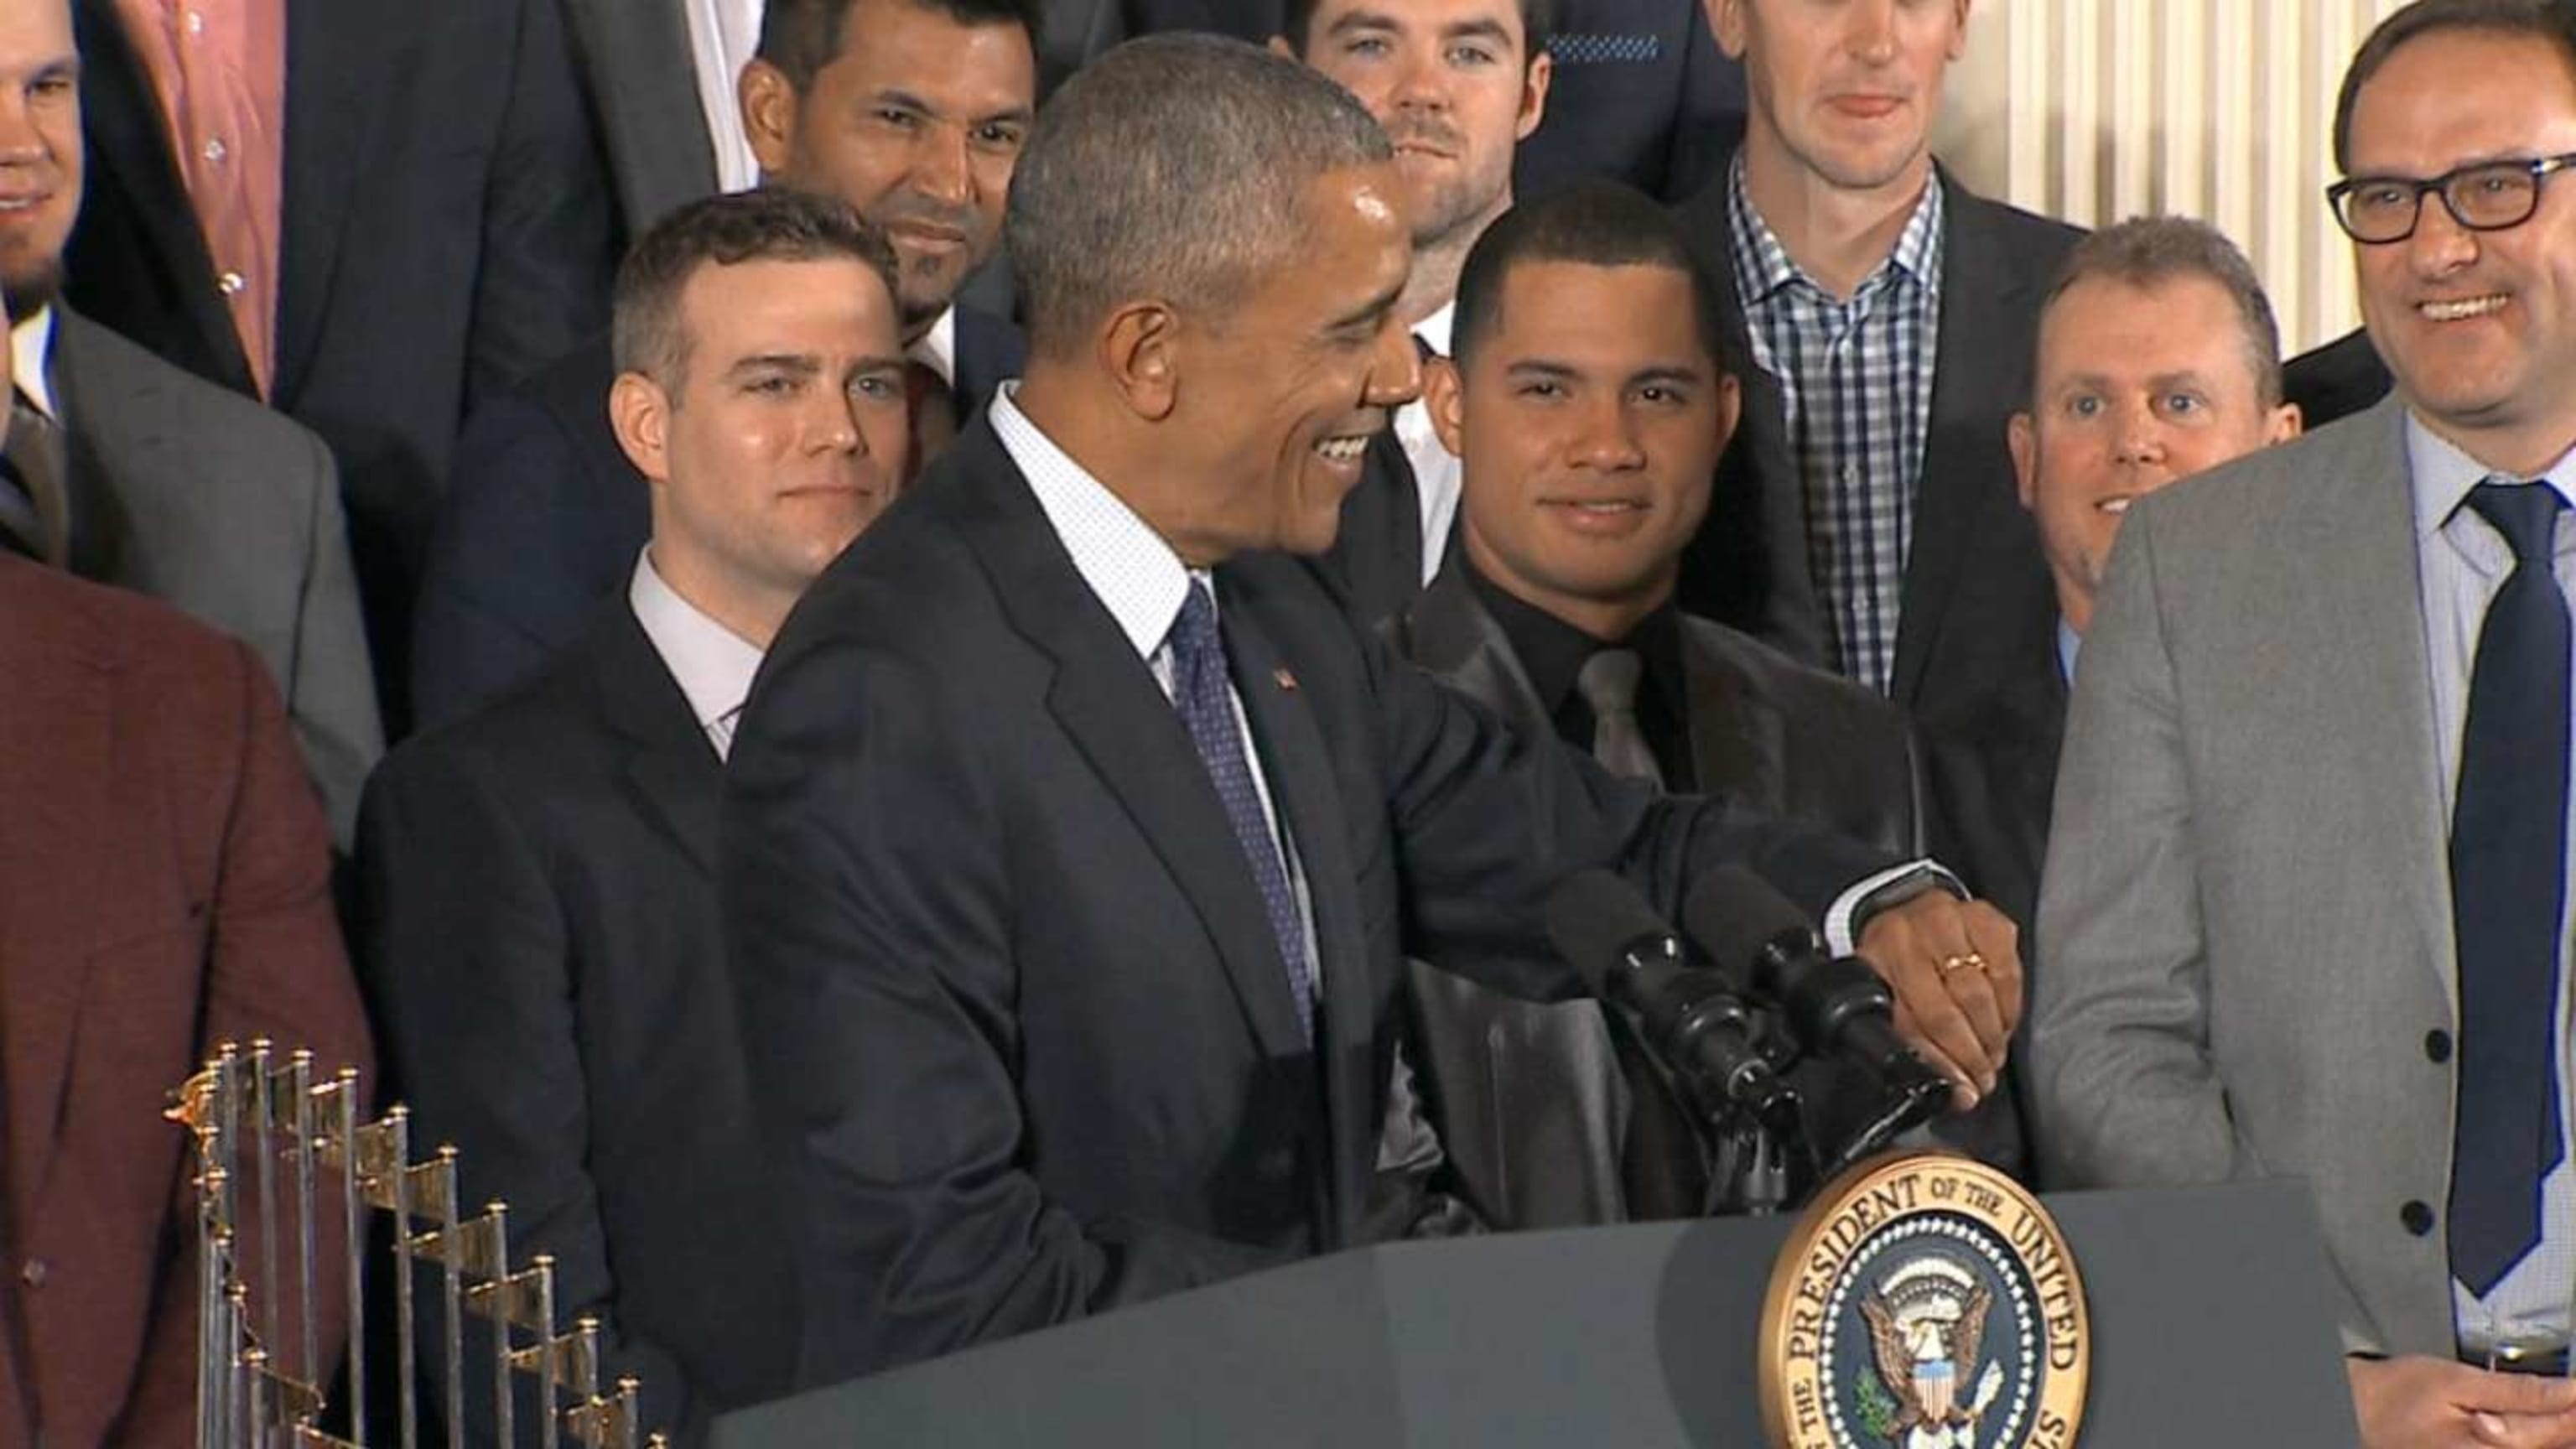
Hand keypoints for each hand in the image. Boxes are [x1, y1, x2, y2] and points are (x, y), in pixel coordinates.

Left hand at [1852, 892, 2021, 1109]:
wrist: (1911, 918)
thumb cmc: (1899, 968)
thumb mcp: (1888, 1003)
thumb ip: (1914, 1047)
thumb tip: (1960, 1095)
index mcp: (1875, 962)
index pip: (1909, 1023)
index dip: (1941, 1064)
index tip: (1962, 1091)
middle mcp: (1907, 935)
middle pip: (1947, 1011)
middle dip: (1971, 1056)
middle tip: (1982, 1078)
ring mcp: (1947, 920)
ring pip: (1980, 993)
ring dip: (1992, 1036)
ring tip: (1993, 1056)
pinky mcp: (1984, 917)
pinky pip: (2007, 972)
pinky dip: (2010, 1005)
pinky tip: (2003, 1021)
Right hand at [2350, 1355, 2575, 1447]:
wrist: (2358, 1411)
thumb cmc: (2396, 1395)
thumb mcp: (2455, 1381)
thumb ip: (2516, 1392)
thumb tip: (2569, 1391)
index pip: (2555, 1431)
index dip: (2574, 1410)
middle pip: (2552, 1446)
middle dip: (2568, 1423)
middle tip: (2569, 1394)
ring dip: (2556, 1432)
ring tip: (2560, 1406)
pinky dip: (2535, 1439)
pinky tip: (2541, 1425)